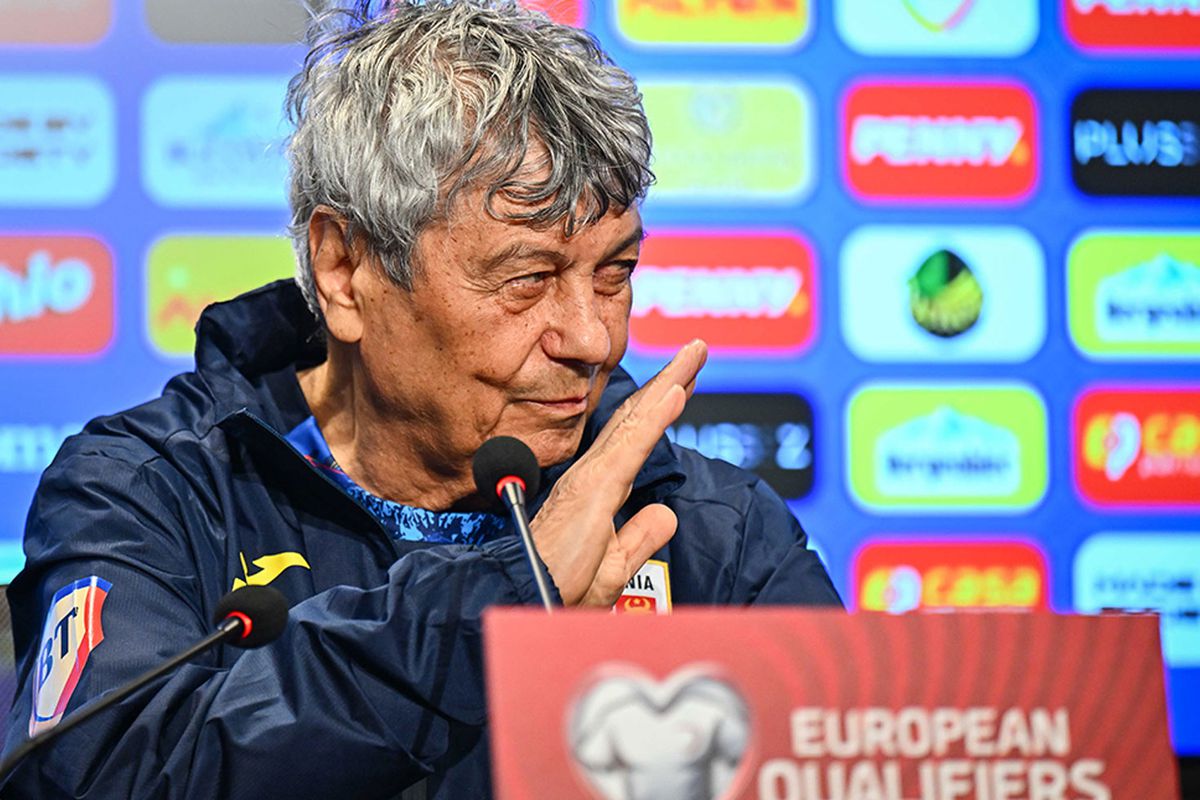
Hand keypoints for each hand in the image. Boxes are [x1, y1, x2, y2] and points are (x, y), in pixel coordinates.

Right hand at [530, 339, 706, 605]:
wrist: (521, 603)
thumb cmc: (556, 590)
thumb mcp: (612, 567)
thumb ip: (638, 539)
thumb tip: (665, 515)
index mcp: (597, 489)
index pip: (635, 440)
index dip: (661, 409)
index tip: (686, 383)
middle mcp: (593, 475)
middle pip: (638, 420)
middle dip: (670, 382)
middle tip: (696, 351)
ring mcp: (593, 478)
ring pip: (638, 422)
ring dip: (670, 385)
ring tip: (694, 355)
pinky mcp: (594, 489)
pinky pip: (632, 445)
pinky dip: (656, 416)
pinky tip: (676, 391)